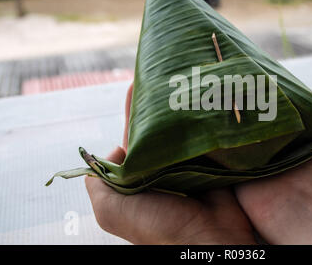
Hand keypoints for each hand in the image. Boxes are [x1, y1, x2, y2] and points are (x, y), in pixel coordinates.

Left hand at [85, 83, 255, 243]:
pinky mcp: (214, 161)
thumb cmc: (159, 226)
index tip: (141, 84)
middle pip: (161, 129)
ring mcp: (191, 163)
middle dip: (163, 103)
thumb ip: (98, 181)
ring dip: (185, 107)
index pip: (135, 138)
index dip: (136, 113)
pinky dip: (207, 118)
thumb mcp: (111, 210)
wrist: (209, 240)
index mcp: (141, 176)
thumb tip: (117, 149)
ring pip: (184, 129)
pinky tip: (208, 95)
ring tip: (189, 75)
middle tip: (170, 71)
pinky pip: (207, 135)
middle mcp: (165, 168)